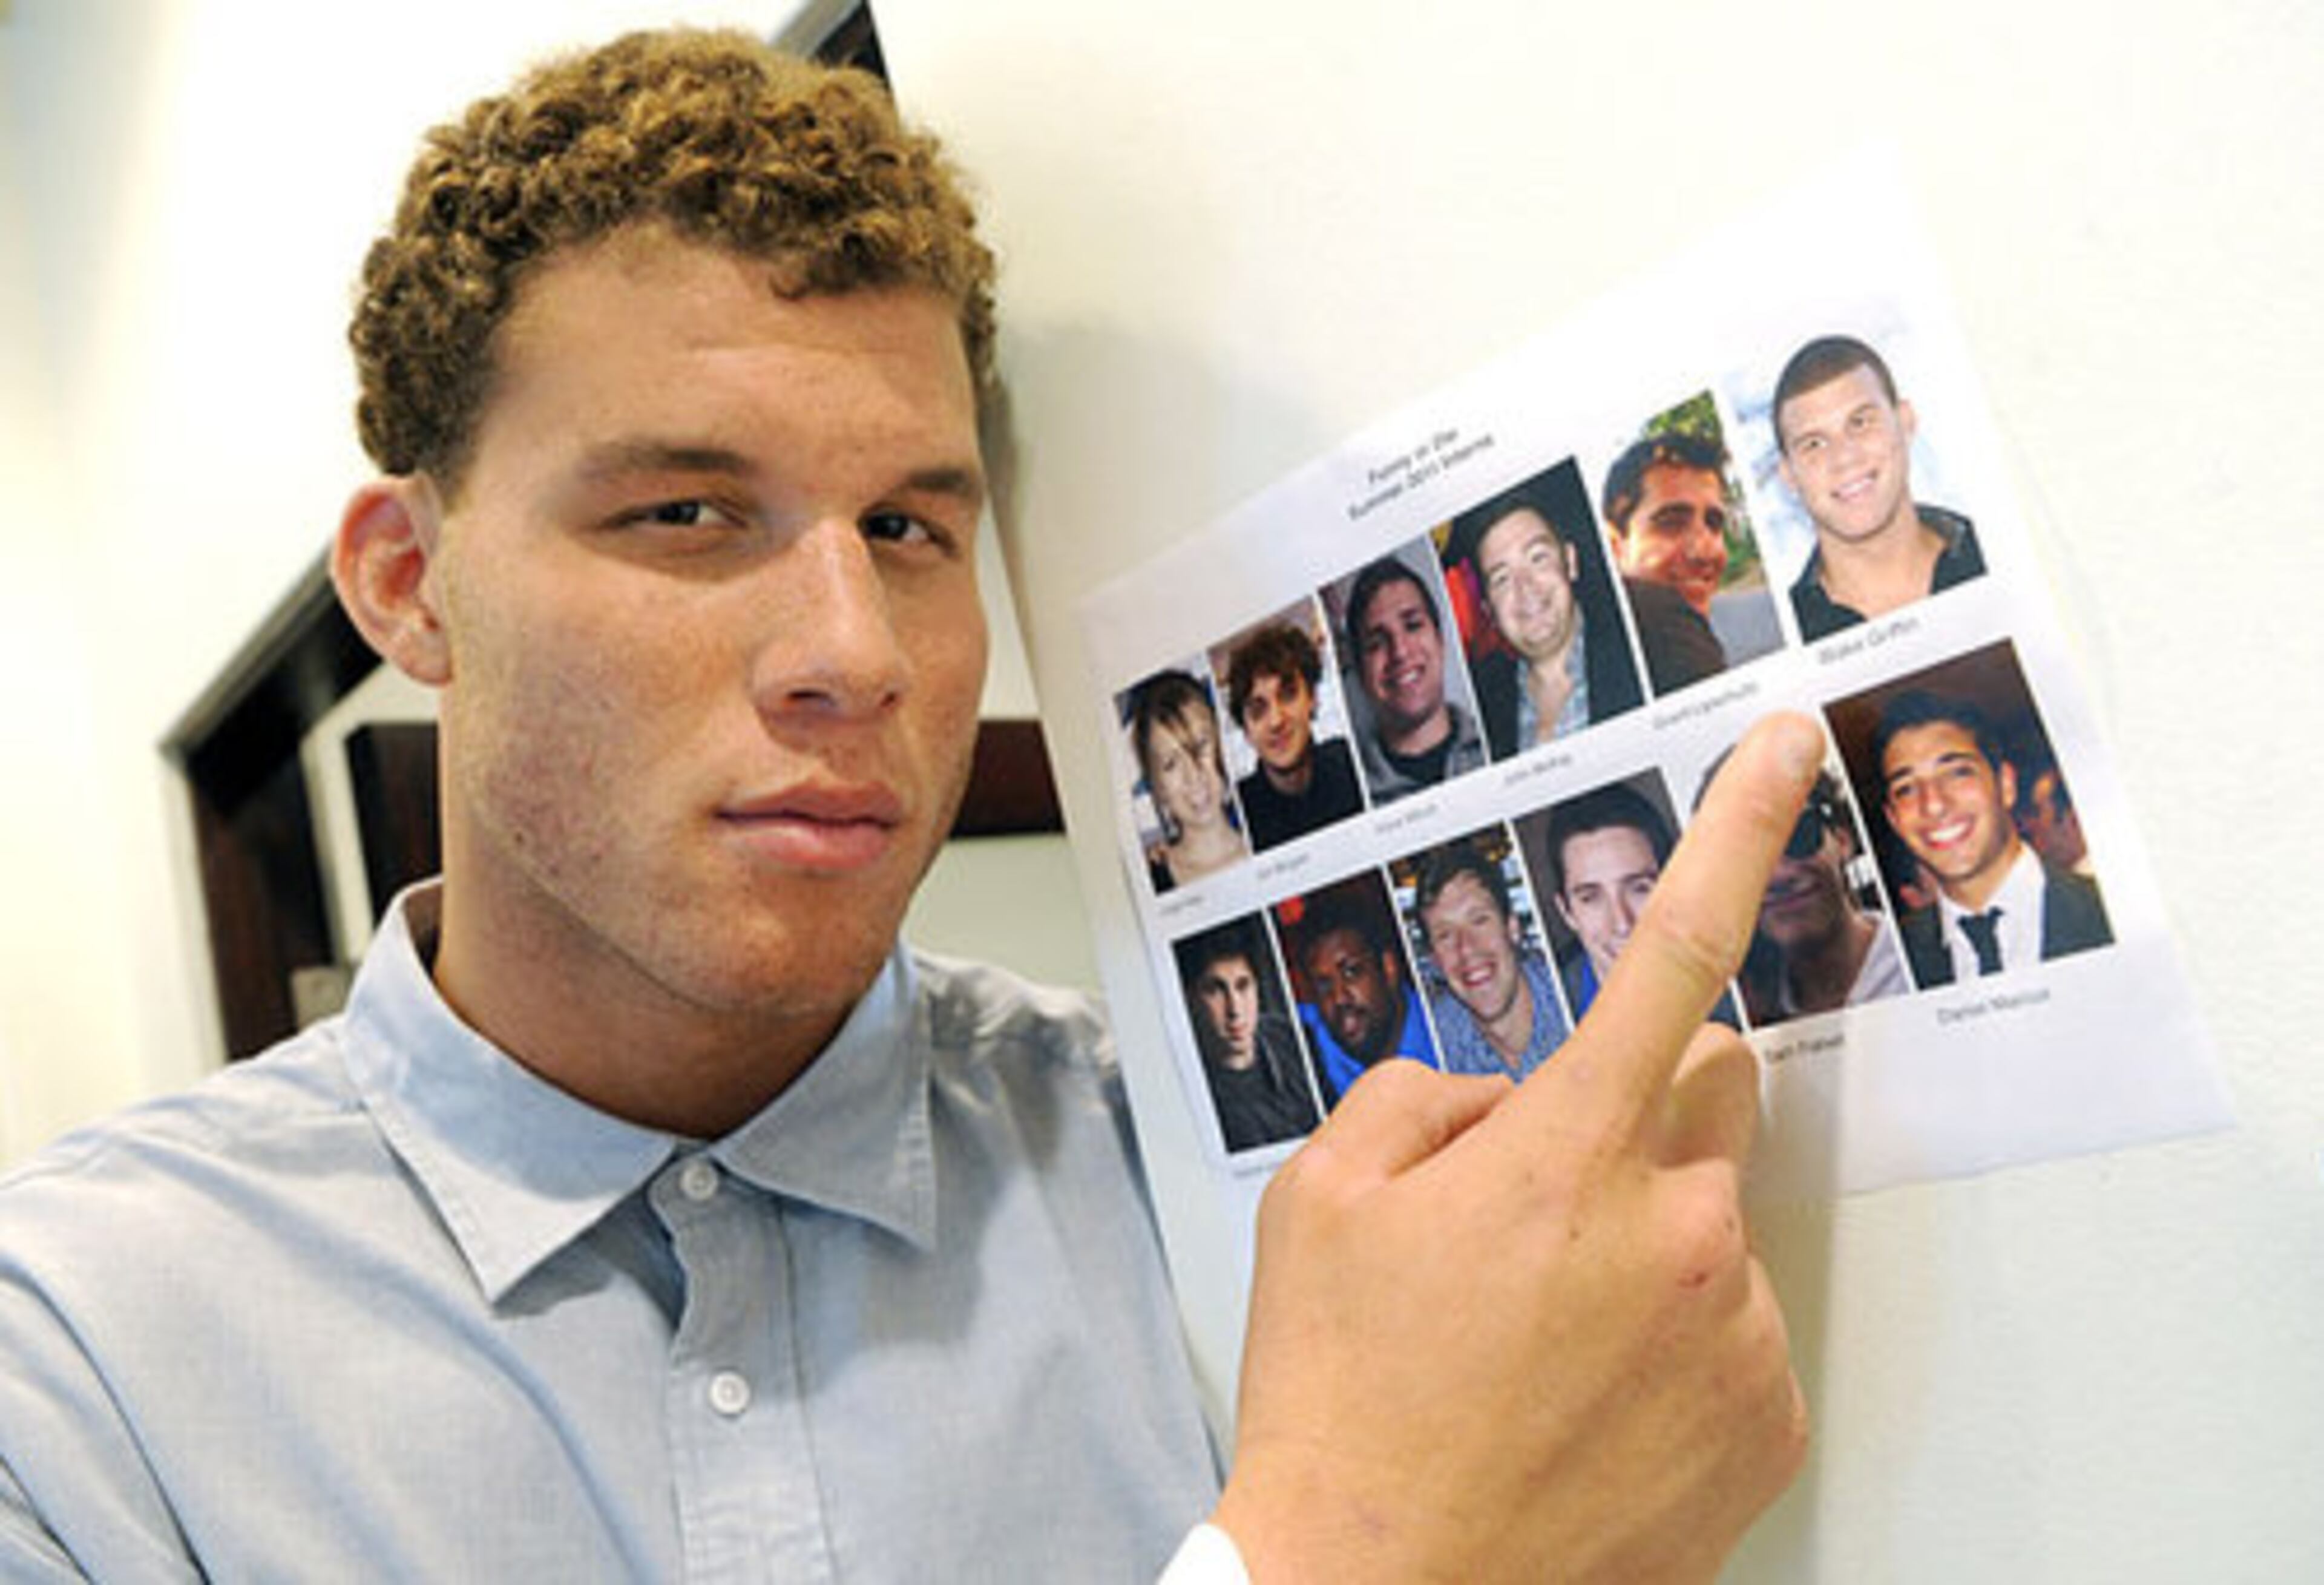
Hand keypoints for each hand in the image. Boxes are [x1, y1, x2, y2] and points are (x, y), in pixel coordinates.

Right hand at [1213, 712, 1820, 1583]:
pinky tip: (1581, 1397)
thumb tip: (1505, 1093)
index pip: (1671, 953)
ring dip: (1642, 1241)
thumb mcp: (1318, 1203)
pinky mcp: (1767, 1423)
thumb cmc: (1338, 1402)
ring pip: (1711, 1220)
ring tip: (1534, 1338)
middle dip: (1638, 1109)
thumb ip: (1421, 1096)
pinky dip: (1674, 1335)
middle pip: (1709, 1091)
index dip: (1735, 833)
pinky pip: (1735, 1325)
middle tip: (1535, 1202)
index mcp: (1566, 1156)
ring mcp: (1736, 1335)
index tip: (1781, 747)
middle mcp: (1680, 1233)